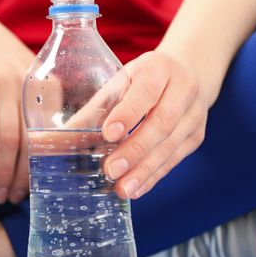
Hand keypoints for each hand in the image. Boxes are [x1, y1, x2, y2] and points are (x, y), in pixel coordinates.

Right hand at [0, 3, 33, 204]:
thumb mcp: (22, 75)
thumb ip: (34, 105)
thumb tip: (37, 150)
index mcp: (44, 87)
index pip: (50, 136)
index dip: (44, 166)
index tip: (36, 189)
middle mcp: (28, 85)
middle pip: (30, 142)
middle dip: (22, 177)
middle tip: (12, 200)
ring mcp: (3, 82)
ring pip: (8, 138)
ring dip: (3, 172)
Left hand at [102, 51, 207, 198]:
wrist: (187, 74)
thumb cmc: (143, 79)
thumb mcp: (121, 81)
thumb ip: (95, 108)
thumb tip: (60, 138)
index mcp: (159, 68)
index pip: (146, 91)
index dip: (128, 113)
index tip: (108, 134)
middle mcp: (183, 88)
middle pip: (162, 122)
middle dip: (135, 149)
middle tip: (111, 170)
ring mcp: (194, 114)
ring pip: (171, 145)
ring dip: (145, 170)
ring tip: (122, 188)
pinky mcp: (196, 136)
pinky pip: (175, 159)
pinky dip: (153, 176)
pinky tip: (136, 188)